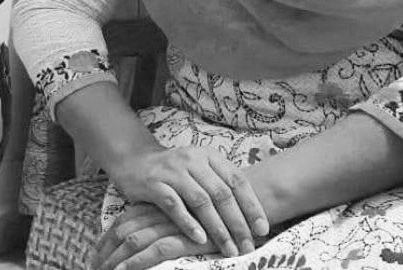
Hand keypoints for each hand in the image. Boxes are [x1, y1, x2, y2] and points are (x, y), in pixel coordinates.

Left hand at [94, 202, 217, 269]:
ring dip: (114, 258)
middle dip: (106, 249)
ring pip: (134, 238)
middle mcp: (163, 208)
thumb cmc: (218, 212)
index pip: (127, 217)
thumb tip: (144, 234)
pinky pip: (154, 250)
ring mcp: (173, 221)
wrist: (244, 207)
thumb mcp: (188, 215)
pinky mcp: (186, 236)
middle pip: (124, 227)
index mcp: (162, 201)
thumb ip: (170, 219)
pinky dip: (135, 263)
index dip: (109, 235)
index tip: (98, 252)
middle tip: (94, 266)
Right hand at [108, 145, 268, 258]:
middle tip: (248, 245)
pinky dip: (189, 223)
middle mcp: (194, 160)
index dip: (252, 204)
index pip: (237, 180)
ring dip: (218, 227)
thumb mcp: (200, 170)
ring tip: (229, 248)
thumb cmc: (176, 171)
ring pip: (202, 201)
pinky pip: (174, 205)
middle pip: (222, 193)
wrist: (137, 161)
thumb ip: (220, 184)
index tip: (263, 228)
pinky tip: (200, 239)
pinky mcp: (155, 184)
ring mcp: (174, 171)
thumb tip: (250, 213)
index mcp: (210, 156)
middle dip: (238, 222)